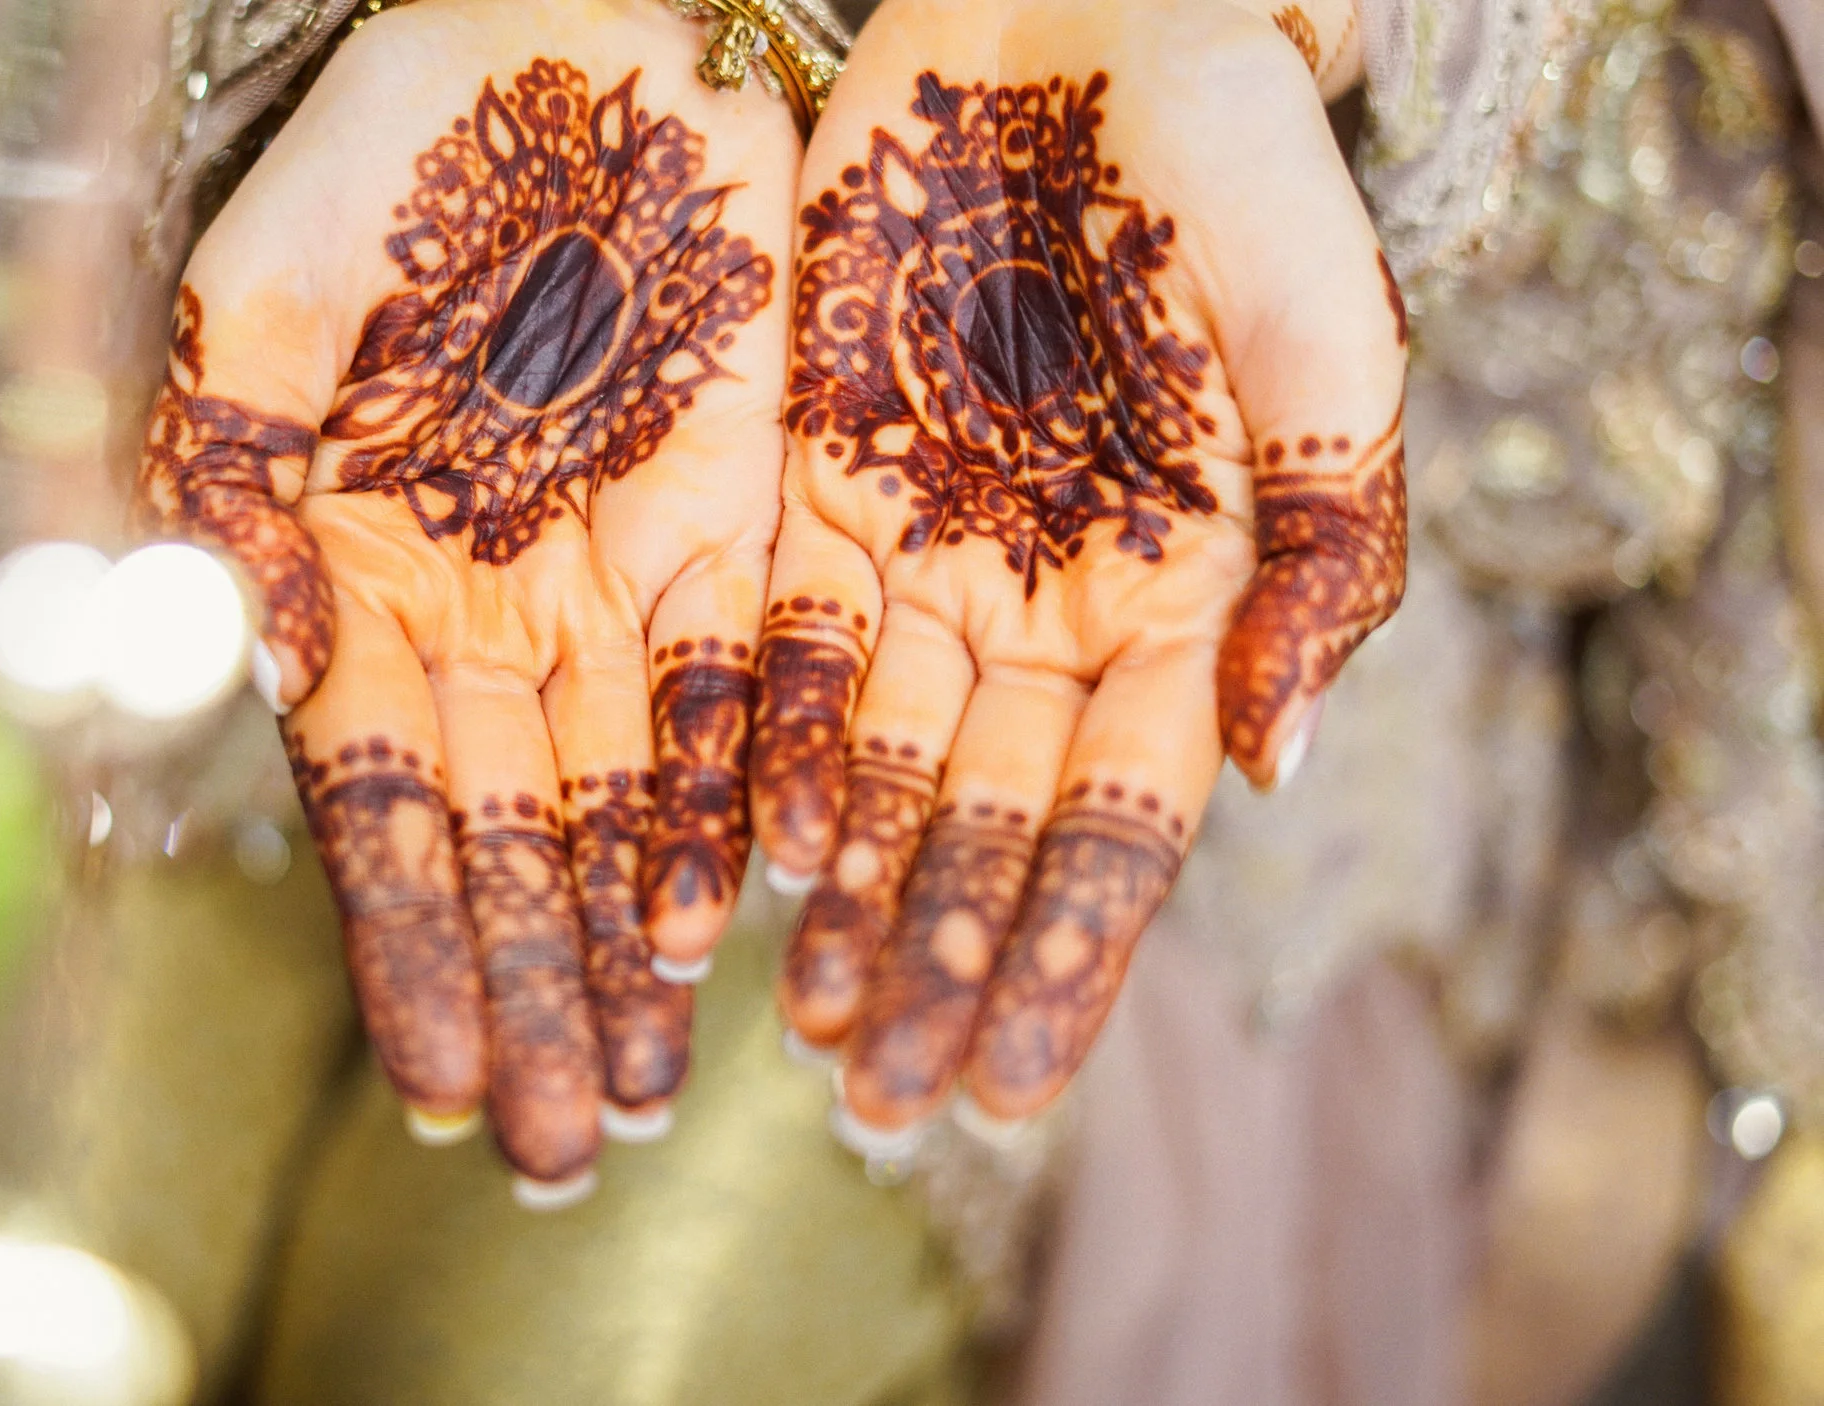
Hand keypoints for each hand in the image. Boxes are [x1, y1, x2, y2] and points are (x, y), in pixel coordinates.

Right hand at [135, 0, 796, 1195]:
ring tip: (636, 1087)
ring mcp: (614, 572)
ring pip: (625, 802)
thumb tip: (246, 651)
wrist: (571, 30)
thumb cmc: (398, 142)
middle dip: (529, 997)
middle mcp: (490, 606)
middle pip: (512, 843)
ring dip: (625, 948)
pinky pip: (734, 689)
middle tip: (551, 1148)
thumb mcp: (266, 294)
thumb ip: (235, 472)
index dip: (410, 946)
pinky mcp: (736, 519)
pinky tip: (718, 916)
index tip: (432, 1085)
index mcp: (365, 571)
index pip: (382, 805)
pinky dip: (724, 802)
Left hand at [750, 0, 1404, 1139]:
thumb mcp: (1313, 330)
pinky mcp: (812, 485)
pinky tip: (726, 866)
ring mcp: (923, 550)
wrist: (1077, 11)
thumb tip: (1277, 757)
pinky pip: (772, 652)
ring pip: (869, 768)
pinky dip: (751, 761)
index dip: (1063, 958)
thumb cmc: (1224, 158)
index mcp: (1176, 588)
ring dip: (845, 901)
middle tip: (884, 1107)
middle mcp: (1042, 599)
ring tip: (808, 1029)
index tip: (1009, 1094)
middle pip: (981, 825)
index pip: (1117, 823)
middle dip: (940, 966)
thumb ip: (1322, 535)